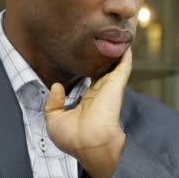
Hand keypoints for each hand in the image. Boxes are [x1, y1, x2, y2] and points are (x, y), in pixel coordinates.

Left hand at [44, 49, 132, 177]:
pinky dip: (125, 53)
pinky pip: (124, 64)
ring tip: (116, 33)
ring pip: (115, 64)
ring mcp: (110, 87)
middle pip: (104, 69)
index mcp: (89, 102)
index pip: (90, 80)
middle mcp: (102, 92)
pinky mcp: (117, 83)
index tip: (82, 56)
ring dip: (116, 51)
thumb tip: (56, 86)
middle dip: (103, 56)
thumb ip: (53, 103)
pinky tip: (125, 40)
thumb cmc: (74, 138)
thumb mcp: (55, 121)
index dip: (87, 68)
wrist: (90, 144)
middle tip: (101, 39)